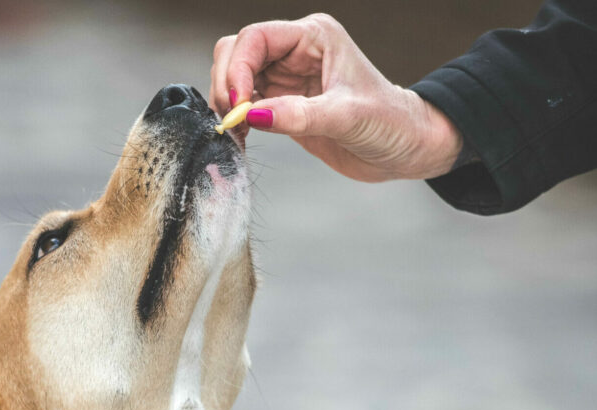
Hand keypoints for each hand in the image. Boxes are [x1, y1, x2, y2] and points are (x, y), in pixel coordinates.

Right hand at [209, 14, 462, 181]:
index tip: (239, 104)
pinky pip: (243, 106)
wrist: (404, 149)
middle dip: (227, 84)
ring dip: (227, 104)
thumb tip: (251, 115)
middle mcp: (295, 52)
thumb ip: (299, 115)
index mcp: (314, 37)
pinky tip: (242, 138)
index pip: (256, 38)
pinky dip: (235, 120)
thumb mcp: (348, 117)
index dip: (238, 69)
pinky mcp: (280, 105)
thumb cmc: (391, 123)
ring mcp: (285, 78)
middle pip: (236, 52)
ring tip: (238, 132)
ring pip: (234, 78)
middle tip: (233, 119)